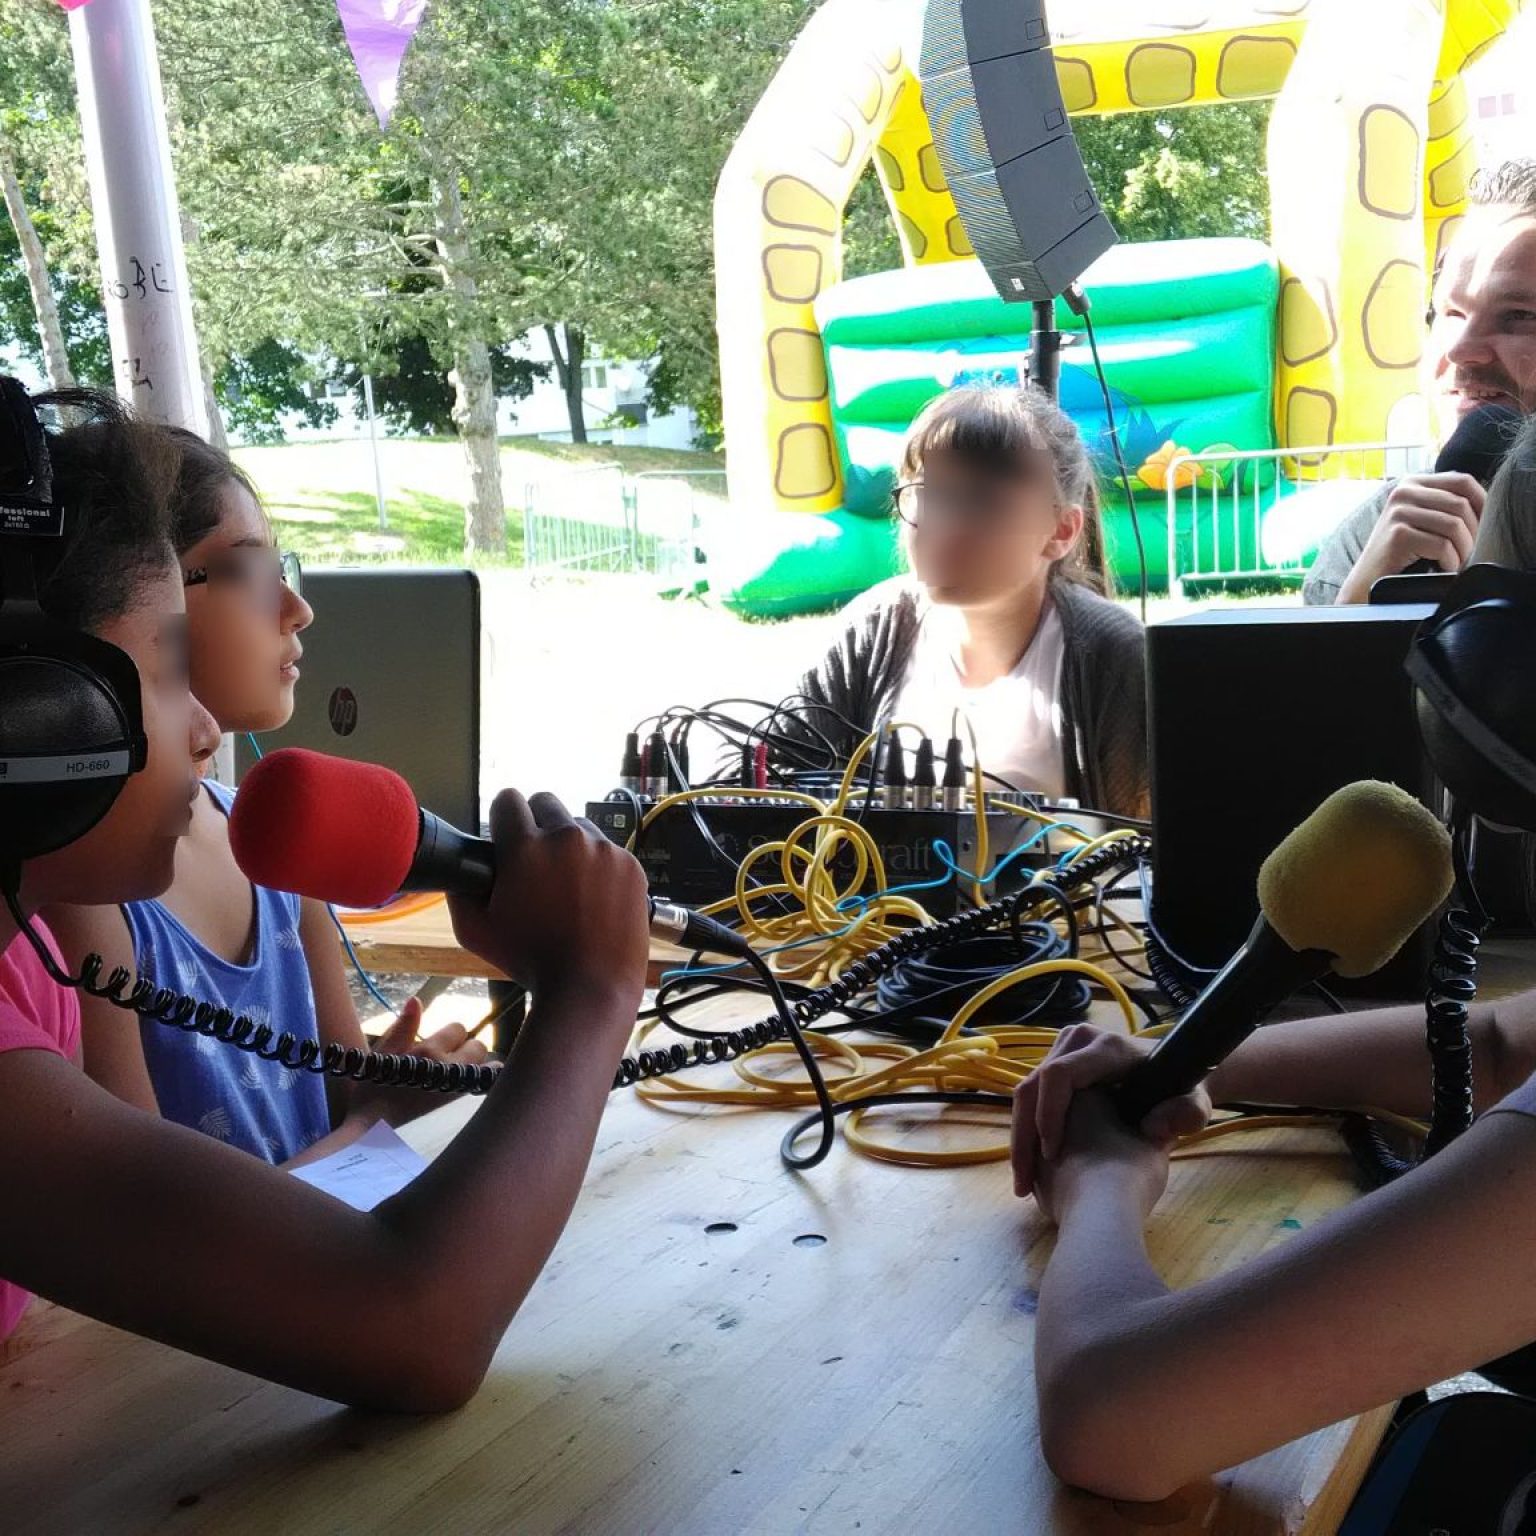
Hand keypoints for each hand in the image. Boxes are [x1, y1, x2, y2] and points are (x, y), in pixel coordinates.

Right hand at [348, 999, 493, 1127]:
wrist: (372, 1126)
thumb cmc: (373, 1088)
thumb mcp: (383, 1053)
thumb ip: (403, 1026)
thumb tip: (416, 999)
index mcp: (427, 1051)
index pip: (458, 1028)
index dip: (449, 1034)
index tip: (438, 1043)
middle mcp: (447, 1067)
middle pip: (478, 1044)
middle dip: (466, 1047)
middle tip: (448, 1057)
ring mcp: (456, 1086)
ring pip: (486, 1063)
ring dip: (476, 1063)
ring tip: (457, 1070)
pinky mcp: (458, 1102)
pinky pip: (484, 1082)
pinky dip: (483, 1078)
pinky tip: (471, 1080)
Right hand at [446, 789, 648, 1007]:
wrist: (591, 985)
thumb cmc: (531, 961)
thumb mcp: (475, 931)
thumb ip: (460, 892)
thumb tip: (463, 869)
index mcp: (525, 848)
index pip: (508, 800)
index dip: (502, 818)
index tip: (504, 834)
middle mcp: (567, 839)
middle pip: (546, 802)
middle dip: (535, 822)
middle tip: (534, 857)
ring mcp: (604, 850)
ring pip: (579, 827)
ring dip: (569, 845)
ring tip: (566, 883)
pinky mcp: (630, 865)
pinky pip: (608, 850)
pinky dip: (598, 865)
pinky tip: (592, 897)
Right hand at [1012, 1025, 1210, 1216]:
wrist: (1175, 1070)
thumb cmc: (1182, 1089)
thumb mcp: (1194, 1106)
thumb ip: (1186, 1116)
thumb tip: (1153, 1128)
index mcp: (1107, 1048)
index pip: (1059, 1075)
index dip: (1049, 1115)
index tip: (1052, 1156)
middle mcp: (1079, 1041)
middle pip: (1033, 1086)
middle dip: (1024, 1136)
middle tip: (1024, 1183)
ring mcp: (1064, 1049)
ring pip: (1025, 1093)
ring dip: (1020, 1139)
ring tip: (1023, 1183)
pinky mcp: (1057, 1062)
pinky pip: (1032, 1098)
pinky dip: (1027, 1134)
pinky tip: (1031, 1168)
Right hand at [1337, 472, 1484, 602]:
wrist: (1367, 582)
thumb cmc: (1399, 554)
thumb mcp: (1421, 519)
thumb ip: (1444, 503)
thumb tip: (1487, 503)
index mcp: (1412, 482)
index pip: (1462, 481)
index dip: (1482, 502)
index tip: (1484, 526)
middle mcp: (1404, 491)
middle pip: (1461, 505)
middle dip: (1472, 533)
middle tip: (1467, 553)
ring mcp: (1399, 512)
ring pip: (1454, 526)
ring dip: (1462, 550)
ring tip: (1456, 562)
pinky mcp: (1398, 534)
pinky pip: (1442, 546)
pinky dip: (1449, 562)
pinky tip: (1441, 569)